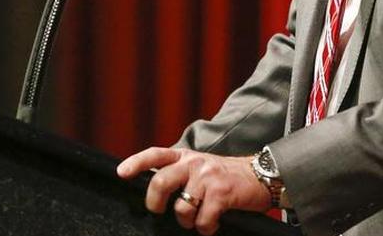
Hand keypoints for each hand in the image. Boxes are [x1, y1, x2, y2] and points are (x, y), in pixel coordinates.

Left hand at [117, 147, 271, 234]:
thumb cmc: (227, 176)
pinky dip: (206, 227)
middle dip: (154, 203)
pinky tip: (213, 223)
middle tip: (159, 210)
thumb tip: (155, 190)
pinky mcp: (221, 193)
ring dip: (187, 221)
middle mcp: (195, 163)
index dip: (136, 163)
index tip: (121, 173)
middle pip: (160, 181)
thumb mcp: (201, 166)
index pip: (156, 155)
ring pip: (181, 208)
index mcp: (186, 156)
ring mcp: (208, 177)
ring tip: (198, 218)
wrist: (261, 175)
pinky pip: (202, 220)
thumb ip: (179, 173)